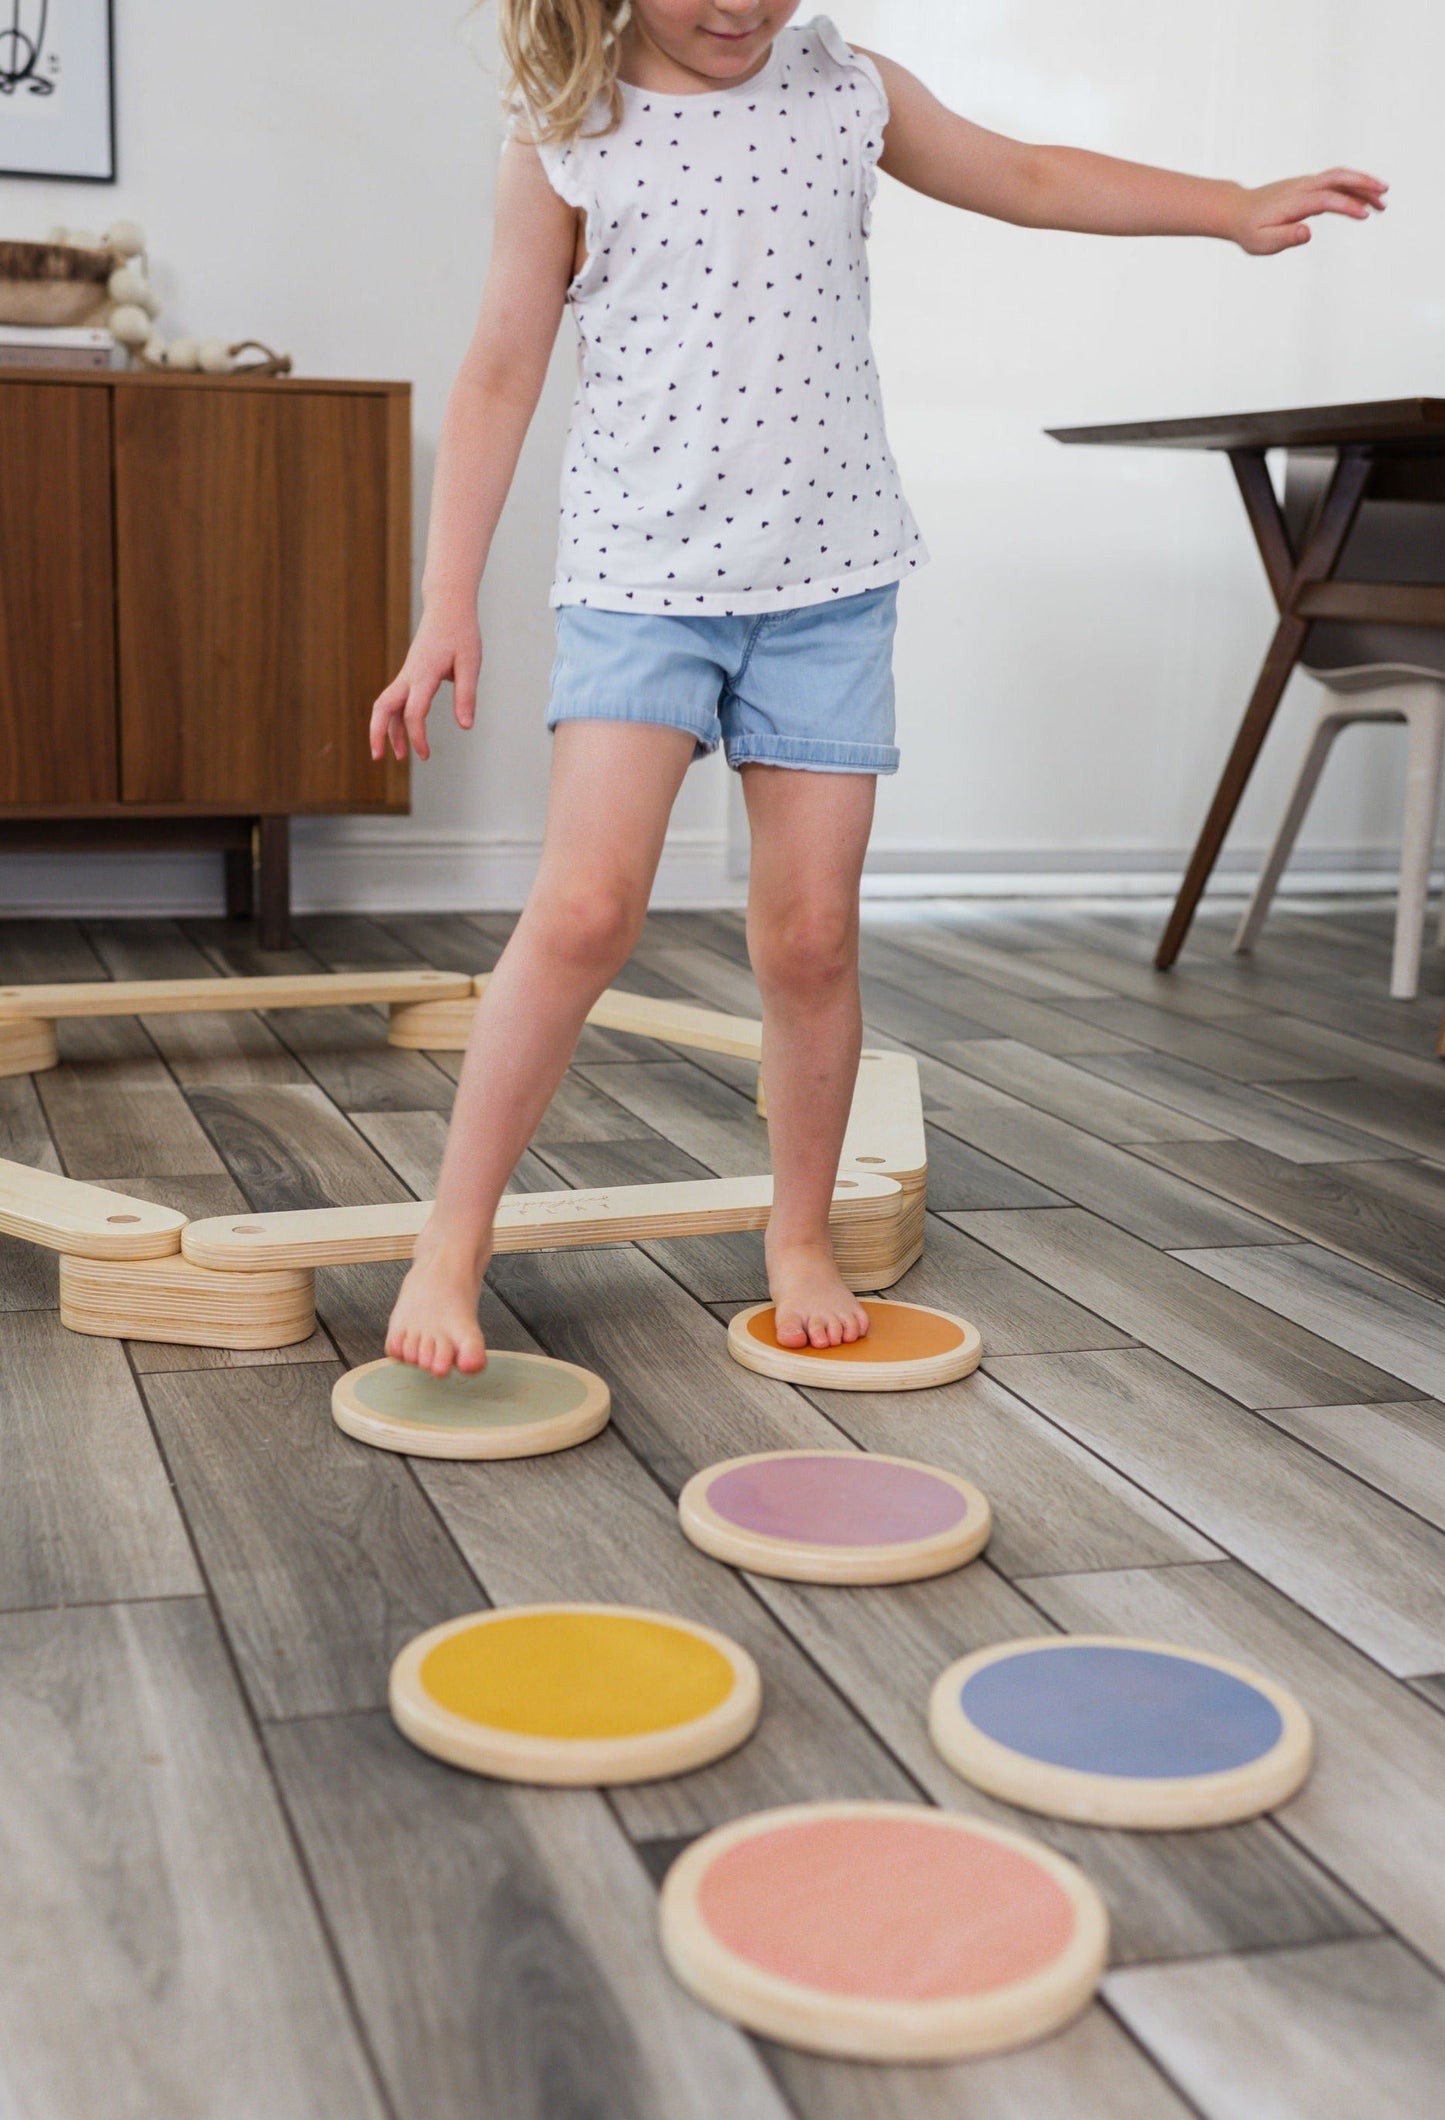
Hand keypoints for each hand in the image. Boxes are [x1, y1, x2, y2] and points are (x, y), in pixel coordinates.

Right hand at [369, 602, 482, 762]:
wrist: (448, 606)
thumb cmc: (462, 633)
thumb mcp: (471, 663)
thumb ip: (466, 695)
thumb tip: (465, 727)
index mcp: (424, 674)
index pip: (414, 712)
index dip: (417, 737)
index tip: (425, 755)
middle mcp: (410, 675)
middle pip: (383, 706)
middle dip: (377, 733)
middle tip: (378, 758)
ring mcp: (407, 674)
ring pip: (387, 704)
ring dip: (388, 729)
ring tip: (397, 755)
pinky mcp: (411, 673)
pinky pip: (398, 699)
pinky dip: (398, 718)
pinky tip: (406, 732)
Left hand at [1233, 168, 1386, 254]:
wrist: (1236, 210)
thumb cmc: (1249, 230)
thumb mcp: (1262, 242)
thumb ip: (1285, 237)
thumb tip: (1308, 232)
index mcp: (1295, 201)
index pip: (1327, 199)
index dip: (1348, 206)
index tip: (1366, 215)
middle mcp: (1302, 187)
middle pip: (1338, 177)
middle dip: (1363, 184)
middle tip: (1385, 195)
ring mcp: (1305, 184)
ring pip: (1338, 178)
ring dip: (1361, 186)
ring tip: (1381, 202)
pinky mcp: (1306, 186)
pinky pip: (1333, 182)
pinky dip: (1351, 188)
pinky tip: (1362, 201)